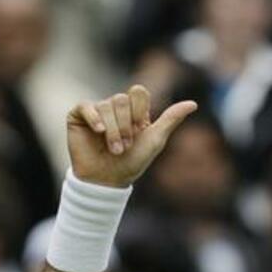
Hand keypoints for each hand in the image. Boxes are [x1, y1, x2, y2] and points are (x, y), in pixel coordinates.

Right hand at [66, 85, 196, 187]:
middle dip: (125, 125)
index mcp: (134, 110)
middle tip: (125, 146)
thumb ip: (171, 119)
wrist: (107, 180)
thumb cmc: (133, 162)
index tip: (139, 130)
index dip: (138, 111)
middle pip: (121, 99)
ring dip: (113, 130)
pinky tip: (98, 131)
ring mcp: (96, 111)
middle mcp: (115, 108)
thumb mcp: (155, 140)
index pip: (138, 92)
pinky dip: (93, 118)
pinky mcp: (78, 117)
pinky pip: (85, 106)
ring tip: (114, 149)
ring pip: (105, 106)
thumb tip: (194, 103)